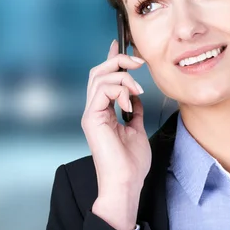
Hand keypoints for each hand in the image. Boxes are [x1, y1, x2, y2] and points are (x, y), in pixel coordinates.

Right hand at [81, 40, 151, 229]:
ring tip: (138, 90)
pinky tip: (129, 101)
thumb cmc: (131, 164)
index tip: (121, 46)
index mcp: (102, 112)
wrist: (125, 183)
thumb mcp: (137, 130)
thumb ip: (133, 112)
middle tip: (138, 62)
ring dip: (123, 77)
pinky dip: (119, 90)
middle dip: (119, 61)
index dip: (112, 60)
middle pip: (99, 72)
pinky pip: (102, 90)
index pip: (104, 79)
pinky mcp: (92, 118)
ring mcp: (91, 113)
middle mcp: (94, 110)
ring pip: (99, 77)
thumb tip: (135, 97)